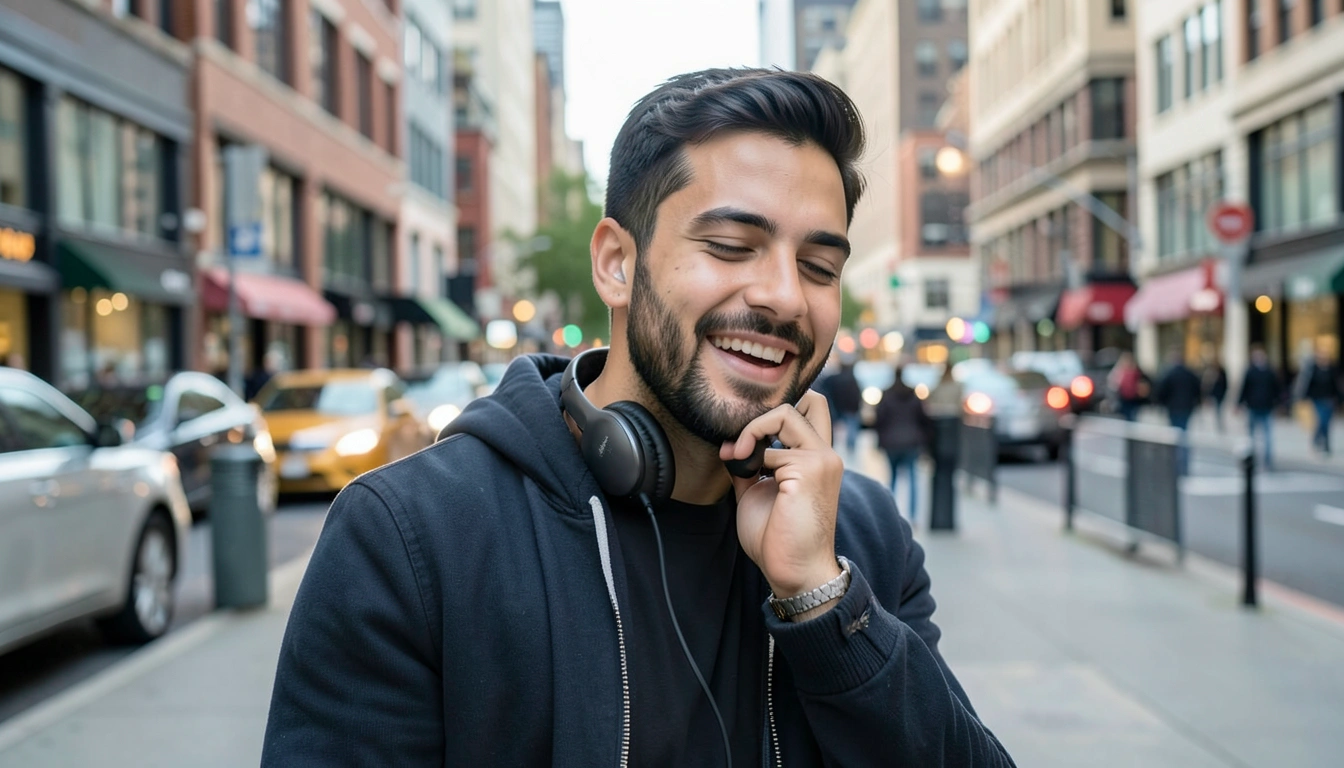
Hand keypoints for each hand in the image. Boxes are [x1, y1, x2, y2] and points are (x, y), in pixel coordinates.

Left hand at [720, 390, 843, 602]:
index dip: (772, 417)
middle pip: (812, 398)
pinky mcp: (811, 470)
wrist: (794, 572)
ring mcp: (822, 460)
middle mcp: (826, 454)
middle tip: (746, 440)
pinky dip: (752, 457)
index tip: (740, 448)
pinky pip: (773, 446)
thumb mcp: (757, 491)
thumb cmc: (777, 538)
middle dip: (771, 410)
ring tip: (738, 457)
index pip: (809, 410)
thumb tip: (733, 447)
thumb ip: (751, 466)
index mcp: (818, 458)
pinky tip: (747, 475)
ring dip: (753, 431)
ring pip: (786, 413)